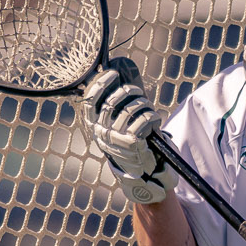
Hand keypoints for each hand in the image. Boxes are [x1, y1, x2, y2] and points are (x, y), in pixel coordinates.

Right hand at [83, 62, 168, 204]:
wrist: (140, 171)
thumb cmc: (130, 141)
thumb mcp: (117, 124)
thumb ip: (115, 106)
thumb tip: (119, 76)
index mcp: (94, 125)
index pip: (90, 100)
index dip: (101, 83)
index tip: (113, 73)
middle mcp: (101, 132)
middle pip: (113, 101)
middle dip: (129, 92)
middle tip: (138, 93)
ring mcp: (115, 138)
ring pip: (131, 109)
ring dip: (144, 104)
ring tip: (148, 109)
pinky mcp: (131, 143)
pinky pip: (144, 119)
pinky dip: (152, 116)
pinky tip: (155, 120)